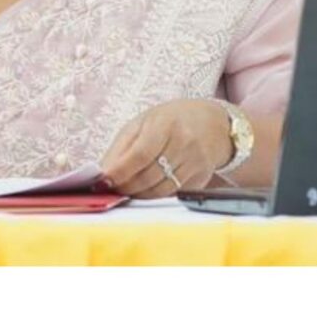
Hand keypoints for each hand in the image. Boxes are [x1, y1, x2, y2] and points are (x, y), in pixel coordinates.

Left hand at [99, 98, 232, 197]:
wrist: (213, 123)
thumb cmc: (172, 120)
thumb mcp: (145, 122)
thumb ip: (123, 145)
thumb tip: (103, 172)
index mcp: (166, 123)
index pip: (140, 153)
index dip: (121, 170)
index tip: (104, 180)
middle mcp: (183, 143)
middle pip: (148, 176)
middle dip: (126, 186)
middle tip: (112, 188)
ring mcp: (194, 163)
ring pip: (160, 190)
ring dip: (138, 194)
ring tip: (127, 189)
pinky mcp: (200, 179)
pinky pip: (172, 194)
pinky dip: (155, 196)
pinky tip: (146, 190)